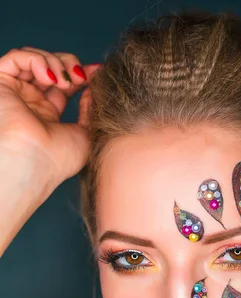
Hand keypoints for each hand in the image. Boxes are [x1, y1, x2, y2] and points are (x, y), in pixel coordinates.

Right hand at [0, 47, 100, 198]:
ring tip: (65, 81)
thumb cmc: (57, 160)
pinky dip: (36, 59)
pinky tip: (50, 77)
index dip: (81, 74)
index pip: (65, 85)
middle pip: (51, 67)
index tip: (98, 71)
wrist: (33, 163)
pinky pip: (16, 57)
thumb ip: (89, 111)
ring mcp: (16, 93)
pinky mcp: (1, 85)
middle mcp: (30, 103)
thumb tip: (93, 89)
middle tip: (80, 77)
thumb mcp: (85, 135)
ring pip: (35, 59)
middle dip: (69, 64)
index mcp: (48, 116)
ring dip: (55, 62)